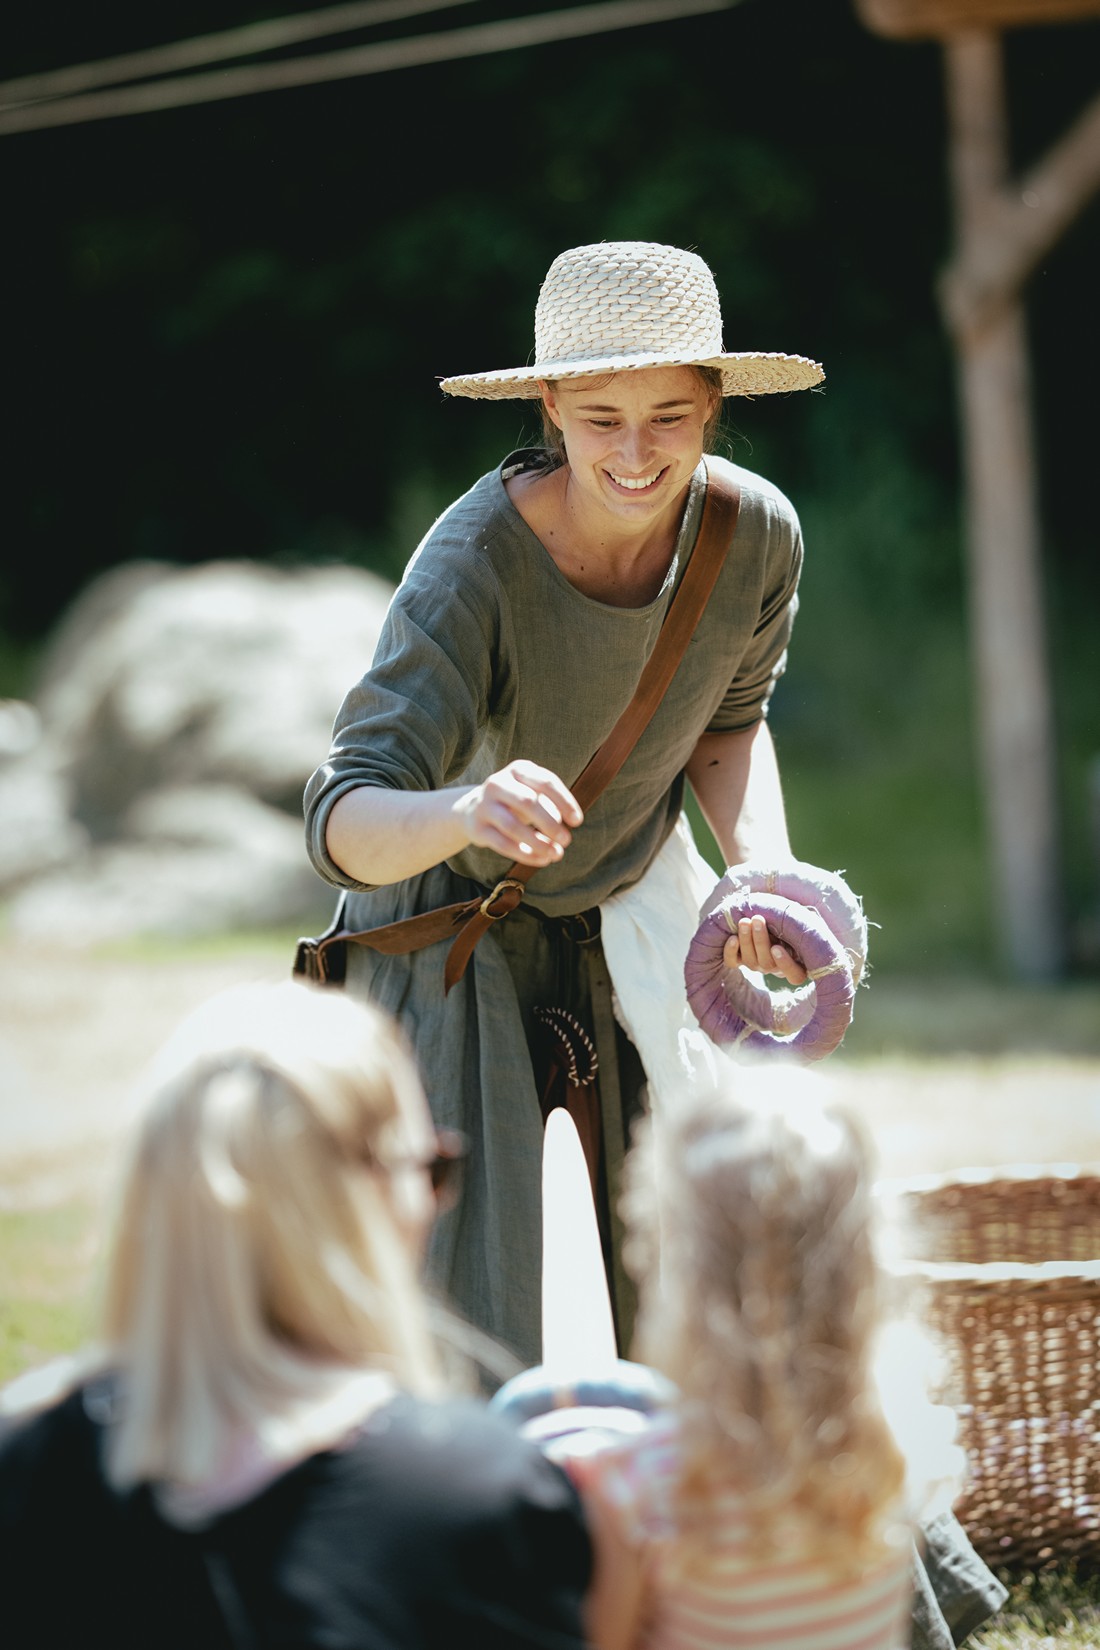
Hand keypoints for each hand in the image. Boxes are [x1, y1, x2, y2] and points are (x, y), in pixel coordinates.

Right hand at [454, 760, 582, 866]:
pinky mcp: (478, 828)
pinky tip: (542, 860)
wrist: (474, 810)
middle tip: (567, 840)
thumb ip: (550, 804)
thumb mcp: (532, 792)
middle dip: (550, 823)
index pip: (546, 782)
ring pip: (513, 827)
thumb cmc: (515, 801)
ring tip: (556, 854)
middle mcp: (498, 783)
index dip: (564, 802)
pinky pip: (504, 845)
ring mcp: (484, 805)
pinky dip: (526, 855)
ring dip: (538, 843)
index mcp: (518, 769)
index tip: (577, 821)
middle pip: (528, 802)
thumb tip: (564, 827)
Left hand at [722, 914, 807, 985]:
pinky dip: (730, 952)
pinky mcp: (740, 960)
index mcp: (797, 964)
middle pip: (767, 963)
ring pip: (750, 961)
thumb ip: (801, 927)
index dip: (785, 964)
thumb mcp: (801, 925)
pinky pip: (733, 962)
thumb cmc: (793, 921)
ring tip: (744, 921)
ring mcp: (757, 965)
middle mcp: (775, 968)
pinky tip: (732, 938)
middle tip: (758, 919)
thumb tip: (801, 918)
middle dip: (760, 940)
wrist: (768, 918)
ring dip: (746, 940)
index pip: (794, 975)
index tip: (777, 948)